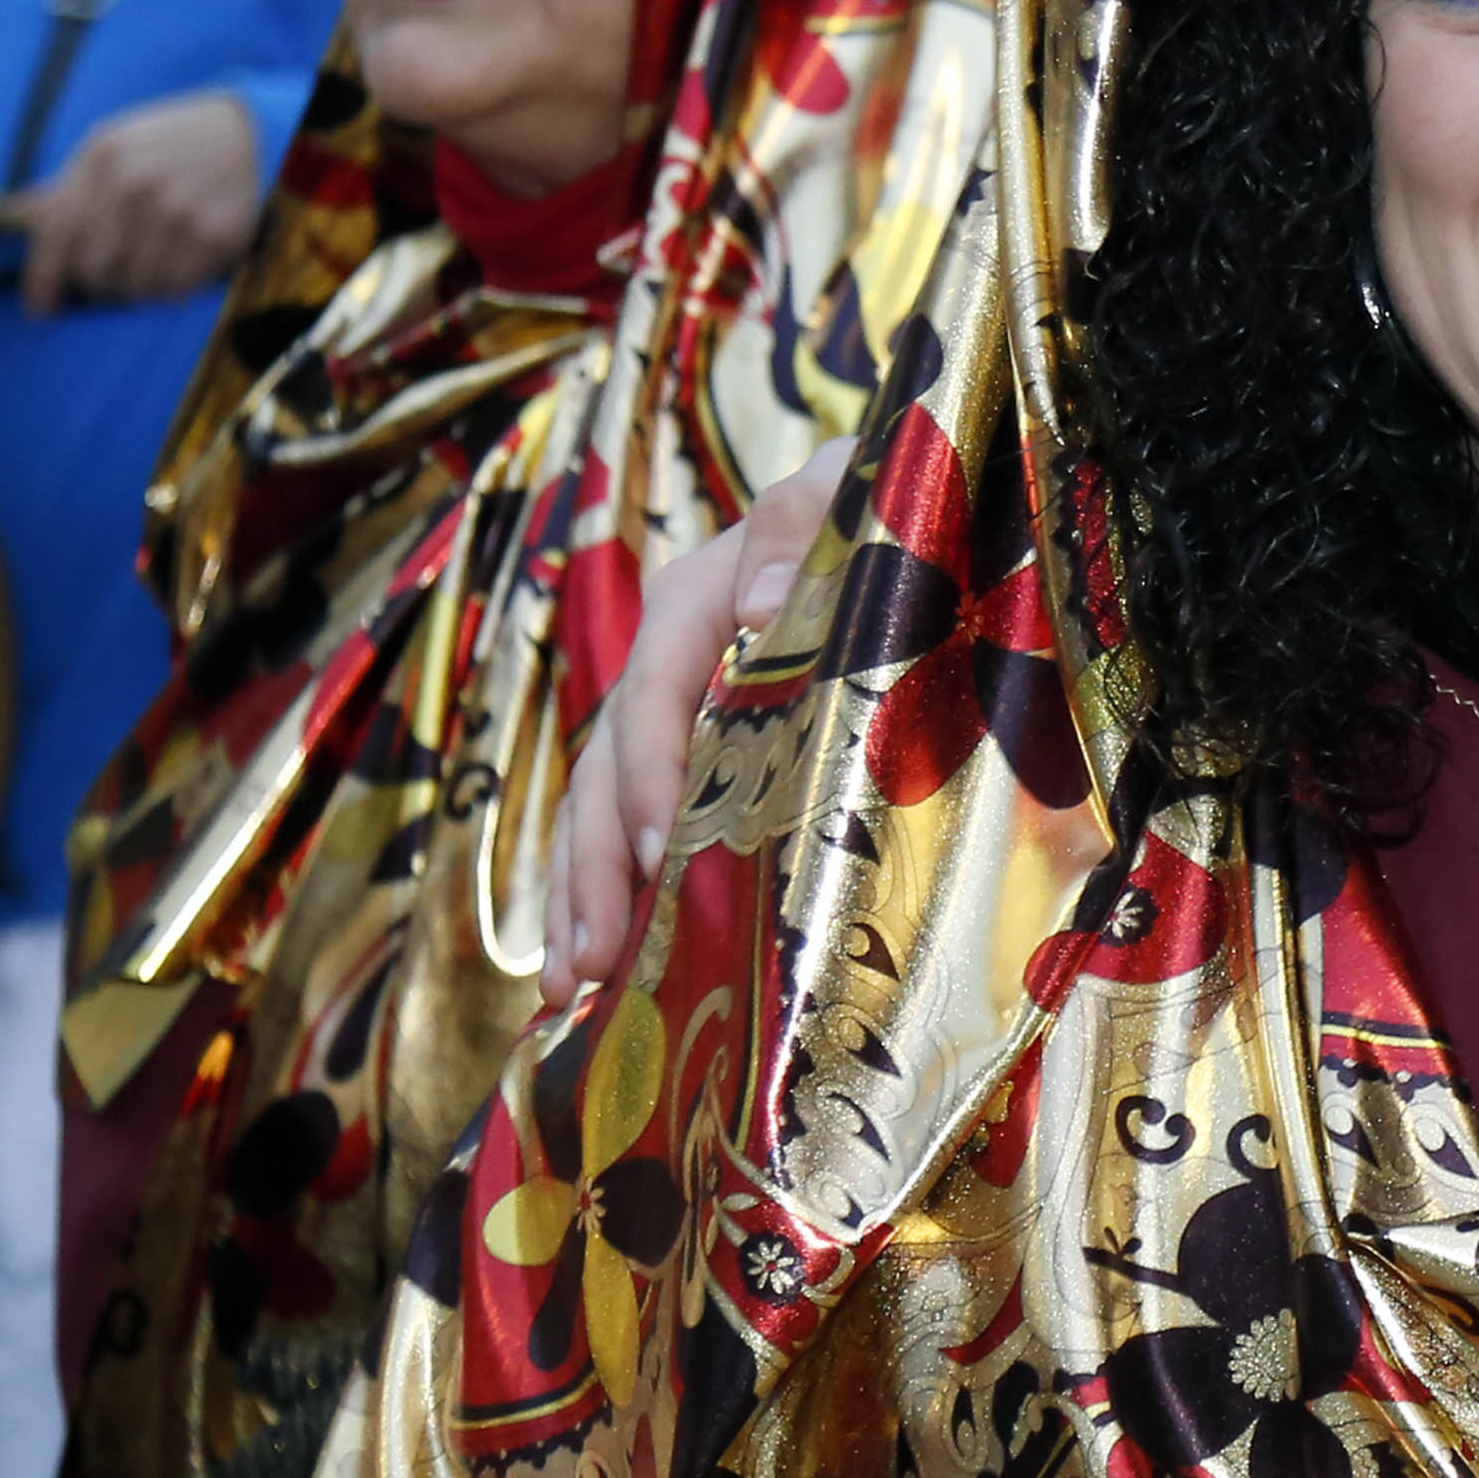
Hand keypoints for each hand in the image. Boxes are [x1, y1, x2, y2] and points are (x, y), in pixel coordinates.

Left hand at [20, 88, 274, 310]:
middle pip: (94, 270)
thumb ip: (69, 185)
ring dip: (137, 286)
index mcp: (104, 157)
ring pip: (135, 286)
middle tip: (111, 276)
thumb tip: (20, 215)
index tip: (40, 307)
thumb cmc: (170, 144)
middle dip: (97, 282)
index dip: (43, 278)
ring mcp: (178, 212)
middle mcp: (137, 185)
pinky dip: (170, 287)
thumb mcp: (114, 145)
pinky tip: (178, 262)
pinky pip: (175, 290)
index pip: (58, 232)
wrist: (250, 136)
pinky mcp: (215, 237)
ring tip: (150, 262)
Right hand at [553, 442, 854, 999]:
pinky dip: (617, 893)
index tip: (648, 852)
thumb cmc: (882, 501)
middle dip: (590, 868)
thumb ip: (801, 522)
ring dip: (585, 898)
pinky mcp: (710, 758)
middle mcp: (673, 662)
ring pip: (605, 810)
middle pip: (607, 767)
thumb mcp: (847, 488)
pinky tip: (604, 972)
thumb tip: (758, 605)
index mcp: (698, 598)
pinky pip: (642, 826)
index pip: (653, 687)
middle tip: (587, 963)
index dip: (644, 772)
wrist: (908, 512)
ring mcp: (684, 715)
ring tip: (570, 989)